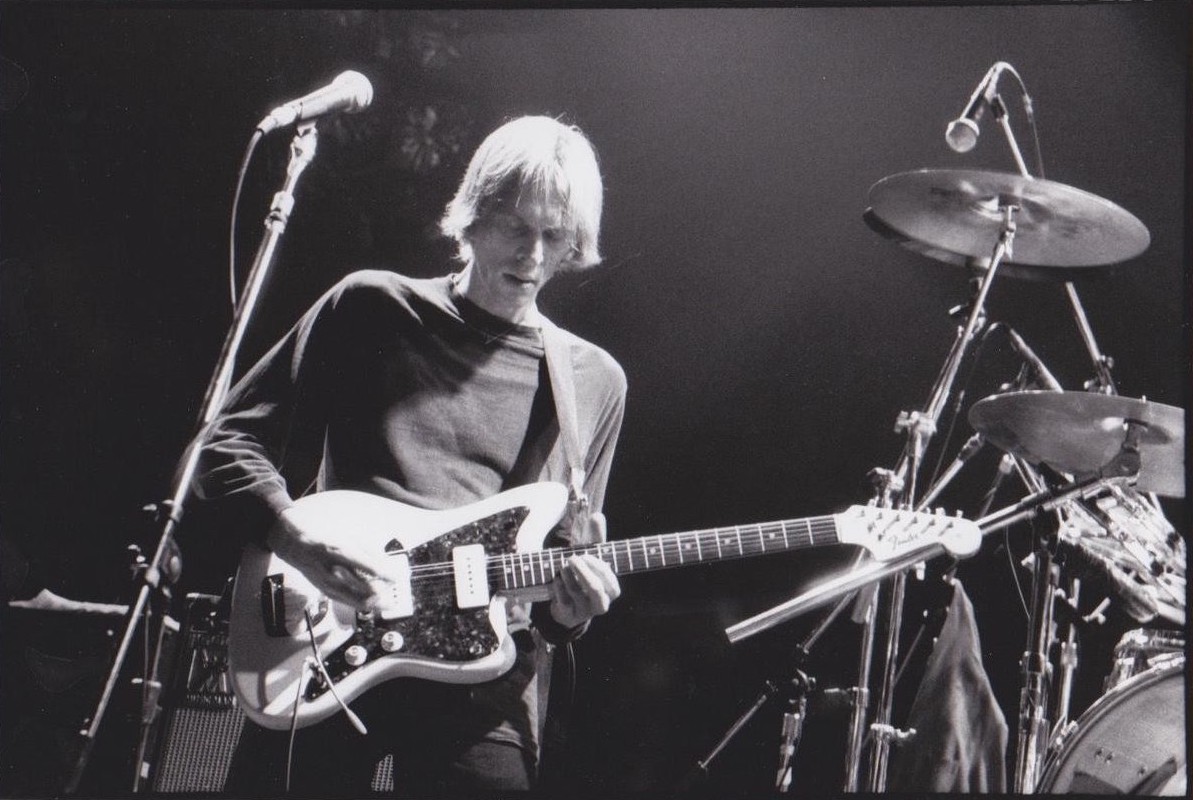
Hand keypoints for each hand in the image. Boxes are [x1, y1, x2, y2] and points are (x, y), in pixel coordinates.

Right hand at [266, 504, 382, 608]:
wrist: (295, 546)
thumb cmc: (323, 538)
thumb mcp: (349, 537)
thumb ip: (368, 551)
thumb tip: (386, 565)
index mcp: (342, 551)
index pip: (371, 568)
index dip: (387, 575)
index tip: (397, 577)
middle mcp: (335, 570)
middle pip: (367, 589)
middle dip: (385, 592)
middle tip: (393, 589)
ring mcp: (329, 583)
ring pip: (359, 601)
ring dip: (376, 602)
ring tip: (387, 600)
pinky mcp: (326, 592)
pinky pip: (349, 602)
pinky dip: (363, 602)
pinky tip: (371, 600)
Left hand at [548, 512, 620, 628]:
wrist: (567, 605)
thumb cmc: (583, 575)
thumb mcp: (591, 556)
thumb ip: (596, 537)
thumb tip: (597, 515)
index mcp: (611, 589)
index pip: (610, 581)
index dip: (598, 567)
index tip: (586, 554)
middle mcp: (601, 602)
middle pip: (596, 589)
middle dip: (583, 571)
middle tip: (572, 557)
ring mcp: (584, 611)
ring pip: (578, 593)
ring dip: (569, 576)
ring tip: (562, 565)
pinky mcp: (569, 615)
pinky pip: (564, 602)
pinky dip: (559, 588)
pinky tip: (556, 579)